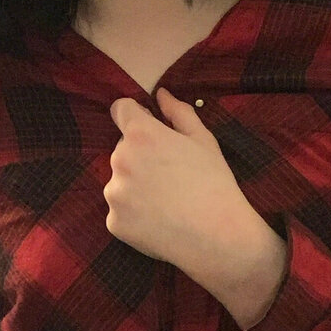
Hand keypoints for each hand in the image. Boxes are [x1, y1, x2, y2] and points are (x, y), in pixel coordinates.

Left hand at [106, 87, 285, 304]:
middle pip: (122, 150)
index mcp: (140, 134)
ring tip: (166, 202)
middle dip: (140, 158)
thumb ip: (178, 113)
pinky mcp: (114, 222)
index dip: (135, 116)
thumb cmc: (214, 184)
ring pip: (120, 182)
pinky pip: (121, 212)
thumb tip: (161, 94)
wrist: (216, 236)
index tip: (148, 129)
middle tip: (170, 177)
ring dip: (135, 187)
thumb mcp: (203, 140)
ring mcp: (114, 194)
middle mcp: (119, 160)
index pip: (120, 110)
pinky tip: (159, 221)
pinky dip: (135, 216)